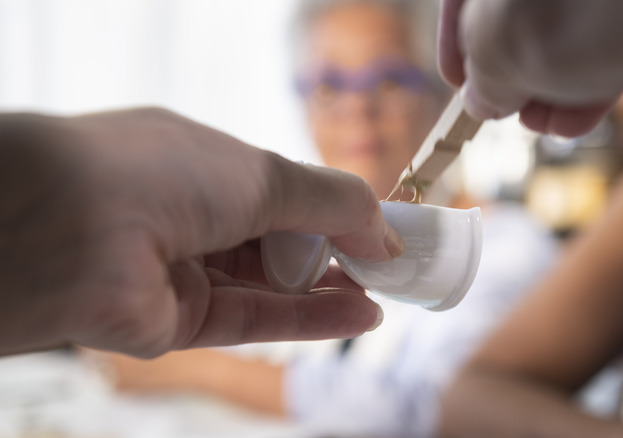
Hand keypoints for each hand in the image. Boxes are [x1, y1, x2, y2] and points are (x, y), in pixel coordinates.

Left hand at [0, 108, 400, 356]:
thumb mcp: (266, 174)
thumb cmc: (159, 174)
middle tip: (389, 266)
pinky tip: (357, 314)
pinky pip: (251, 319)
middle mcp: (187, 216)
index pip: (279, 190)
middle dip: (336, 253)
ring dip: (329, 291)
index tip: (380, 225)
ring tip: (382, 294)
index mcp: (200, 163)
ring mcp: (179, 271)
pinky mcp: (175, 323)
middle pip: (277, 241)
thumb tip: (386, 231)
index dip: (331, 208)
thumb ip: (334, 203)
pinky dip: (307, 319)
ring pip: (268, 285)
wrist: (65, 227)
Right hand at [438, 0, 614, 136]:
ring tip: (540, 124)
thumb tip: (483, 97)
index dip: (455, 36)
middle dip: (510, 68)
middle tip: (506, 109)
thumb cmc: (567, 18)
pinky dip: (590, 80)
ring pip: (567, 28)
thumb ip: (481, 75)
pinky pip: (610, 36)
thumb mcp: (494, 51)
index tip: (458, 80)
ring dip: (550, 84)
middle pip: (519, 11)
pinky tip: (575, 122)